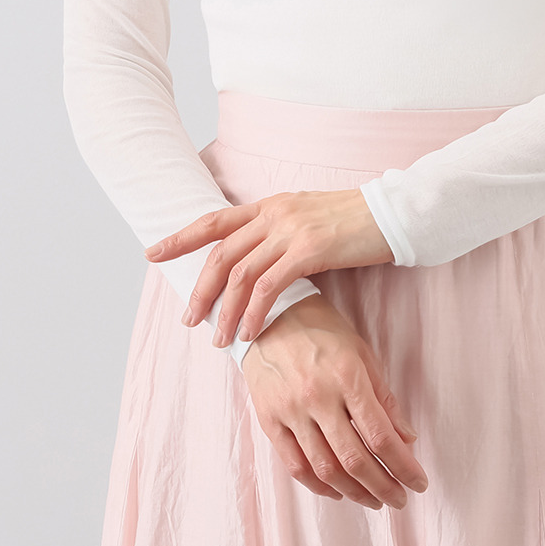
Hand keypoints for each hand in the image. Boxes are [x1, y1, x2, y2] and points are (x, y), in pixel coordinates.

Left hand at [145, 188, 393, 349]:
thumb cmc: (353, 222)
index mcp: (270, 204)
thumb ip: (279, 234)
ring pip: (241, 273)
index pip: (214, 220)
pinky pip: (270, 286)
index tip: (153, 253)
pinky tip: (248, 333)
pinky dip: (254, 312)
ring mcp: (290, 229)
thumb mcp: (308, 219)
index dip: (181, 237)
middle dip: (200, 289)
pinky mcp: (309, 248)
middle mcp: (274, 213)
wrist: (391, 212)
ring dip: (225, 311)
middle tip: (188, 320)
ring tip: (218, 340)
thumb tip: (257, 261)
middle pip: (221, 253)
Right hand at [238, 294, 428, 509]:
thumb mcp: (360, 351)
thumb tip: (407, 438)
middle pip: (355, 459)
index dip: (403, 466)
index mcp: (347, 376)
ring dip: (354, 493)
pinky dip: (319, 485)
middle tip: (400, 500)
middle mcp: (318, 397)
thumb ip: (383, 397)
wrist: (267, 315)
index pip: (380, 435)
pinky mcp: (269, 421)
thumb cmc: (321, 329)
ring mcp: (291, 411)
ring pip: (326, 469)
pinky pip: (295, 465)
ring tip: (374, 501)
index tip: (418, 482)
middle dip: (383, 487)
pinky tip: (338, 492)